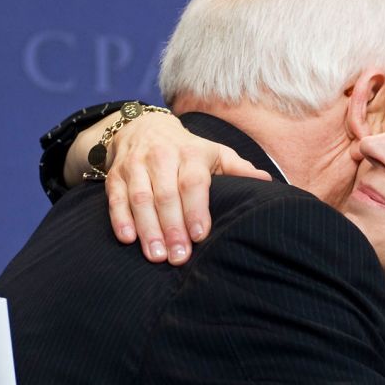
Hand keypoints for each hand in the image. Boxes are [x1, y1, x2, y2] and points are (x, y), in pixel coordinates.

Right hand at [101, 111, 270, 265]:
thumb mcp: (215, 153)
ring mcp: (136, 165)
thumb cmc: (188, 150)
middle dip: (172, 228)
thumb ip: (238, 170)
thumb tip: (268, 183)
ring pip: (140, 198)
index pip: (193, 182)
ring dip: (148, 228)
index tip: (201, 235)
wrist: (143, 127)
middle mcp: (162, 157)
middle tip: (179, 257)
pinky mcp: (116, 175)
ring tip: (156, 256)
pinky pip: (116, 197)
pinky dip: (120, 218)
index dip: (196, 209)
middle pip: (166, 195)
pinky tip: (127, 239)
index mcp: (190, 153)